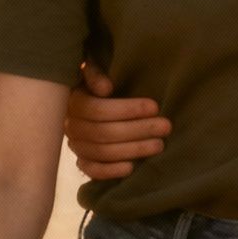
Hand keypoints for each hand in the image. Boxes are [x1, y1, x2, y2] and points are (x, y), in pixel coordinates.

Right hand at [63, 61, 171, 180]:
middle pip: (103, 132)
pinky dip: (110, 171)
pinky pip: (91, 170)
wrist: (89, 96)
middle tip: (166, 126)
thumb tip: (105, 88)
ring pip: (101, 152)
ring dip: (132, 150)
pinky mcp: (81, 160)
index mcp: (73, 101)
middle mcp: (71, 125)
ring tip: (159, 145)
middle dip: (138, 130)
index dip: (127, 109)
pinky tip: (131, 168)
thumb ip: (95, 73)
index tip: (155, 106)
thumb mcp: (94, 67)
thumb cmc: (99, 80)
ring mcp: (75, 144)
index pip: (97, 109)